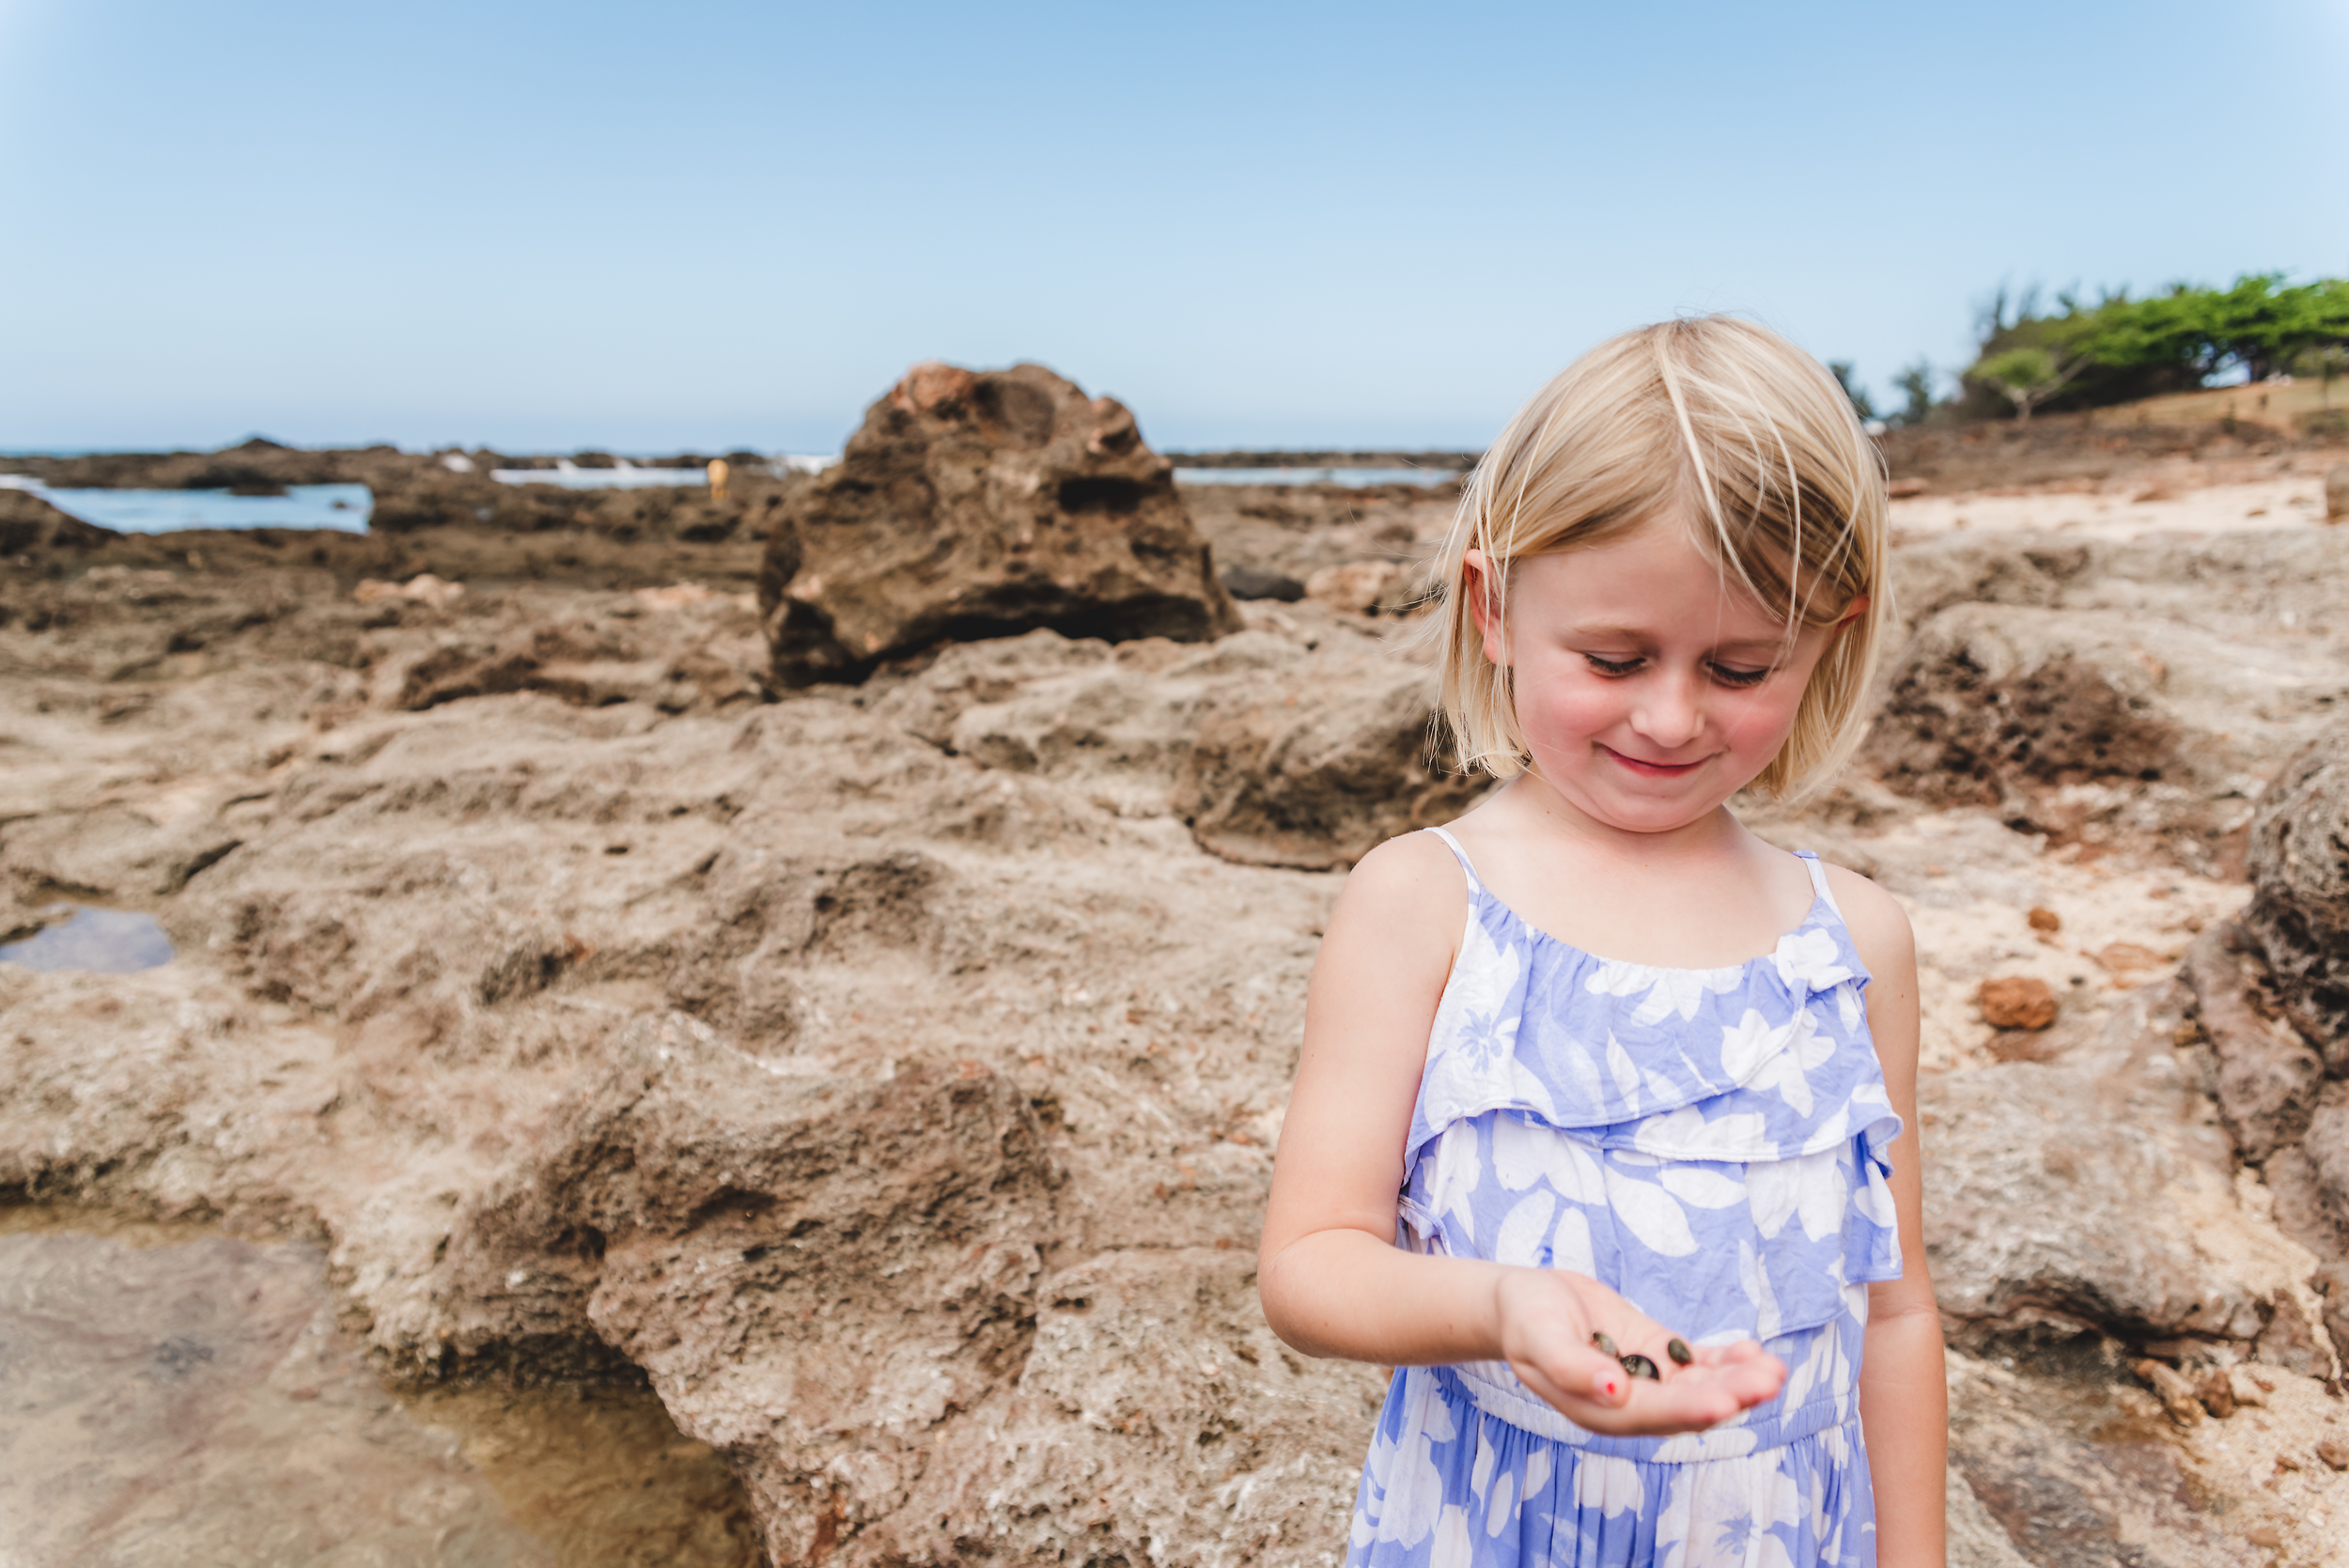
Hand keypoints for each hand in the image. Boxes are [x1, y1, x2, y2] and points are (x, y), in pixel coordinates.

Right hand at [1493, 1267, 1785, 1436]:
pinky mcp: (1657, 1355)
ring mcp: (1647, 1379)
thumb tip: (1614, 1392)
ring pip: (1700, 1387)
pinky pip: (1697, 1365)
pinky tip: (1752, 1350)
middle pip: (1687, 1405)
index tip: (1727, 1401)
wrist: (1523, 1300)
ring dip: (1737, 1379)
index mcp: (1599, 1410)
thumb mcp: (1538, 1338)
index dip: (1691, 1409)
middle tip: (1767, 1379)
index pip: (1653, 1414)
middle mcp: (1630, 1404)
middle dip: (1730, 1394)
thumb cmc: (1525, 1319)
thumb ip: (1570, 1367)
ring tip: (1772, 1367)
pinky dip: (1725, 1361)